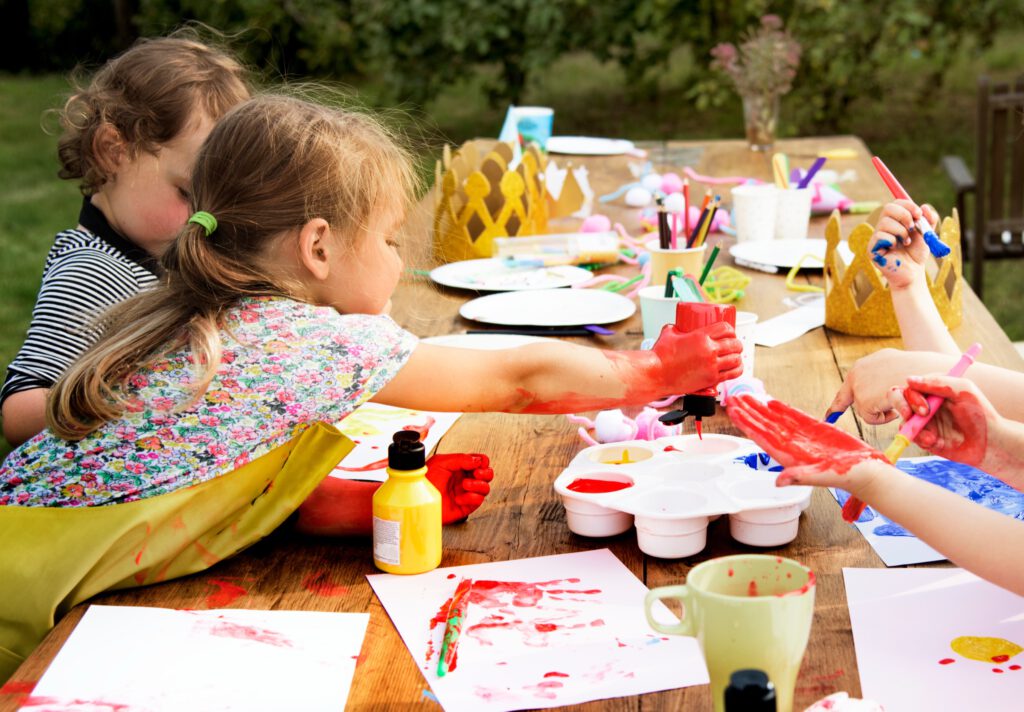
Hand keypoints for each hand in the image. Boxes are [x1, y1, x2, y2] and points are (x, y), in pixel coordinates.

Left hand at [426, 452, 493, 523]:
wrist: (416, 500)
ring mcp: (466, 493)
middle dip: (485, 473)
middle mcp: (464, 479)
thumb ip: (460, 458)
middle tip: (476, 473)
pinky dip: (472, 498)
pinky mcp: (466, 506)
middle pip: (487, 474)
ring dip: (478, 485)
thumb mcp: (440, 462)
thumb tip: (477, 460)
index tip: (477, 463)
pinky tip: (460, 497)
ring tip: (465, 485)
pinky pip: (478, 501)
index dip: (482, 461)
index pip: (480, 461)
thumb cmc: (424, 480)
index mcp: (460, 467)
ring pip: (485, 488)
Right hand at [652, 321, 742, 394]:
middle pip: (734, 344)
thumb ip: (676, 328)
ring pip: (736, 359)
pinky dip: (737, 370)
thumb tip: (678, 327)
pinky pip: (733, 374)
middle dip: (737, 343)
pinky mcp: (711, 380)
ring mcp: (712, 366)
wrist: (656, 375)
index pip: (725, 328)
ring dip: (738, 357)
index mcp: (701, 337)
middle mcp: (709, 351)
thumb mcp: (669, 333)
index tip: (730, 332)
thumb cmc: (660, 355)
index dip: (731, 329)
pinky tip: (736, 368)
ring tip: (735, 357)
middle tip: (733, 345)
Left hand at [729, 395, 888, 484]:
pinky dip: (782, 409)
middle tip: (732, 399)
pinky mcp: (816, 431)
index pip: (761, 437)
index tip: (733, 411)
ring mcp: (803, 438)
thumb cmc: (846, 478)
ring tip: (745, 397)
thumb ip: (799, 477)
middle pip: (763, 426)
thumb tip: (778, 481)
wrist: (866, 473)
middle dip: (747, 412)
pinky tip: (771, 402)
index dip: (746, 423)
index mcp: (789, 456)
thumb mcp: (821, 476)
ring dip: (760, 409)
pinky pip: (795, 417)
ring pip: (776, 420)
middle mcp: (792, 446)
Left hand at [827, 348, 916, 424]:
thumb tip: (877, 392)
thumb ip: (882, 378)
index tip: (828, 416)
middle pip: (854, 399)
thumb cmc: (921, 370)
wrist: (928, 371)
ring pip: (865, 410)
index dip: (839, 404)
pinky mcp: (863, 401)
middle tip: (871, 408)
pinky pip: (871, 418)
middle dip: (868, 406)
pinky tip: (897, 408)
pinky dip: (884, 417)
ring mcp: (858, 387)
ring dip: (882, 410)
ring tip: (899, 402)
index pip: (848, 386)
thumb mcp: (896, 367)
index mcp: (864, 365)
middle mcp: (856, 373)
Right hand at [869, 199, 938, 289]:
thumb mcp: (927, 233)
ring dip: (901, 232)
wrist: (913, 272)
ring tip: (906, 242)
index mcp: (895, 220)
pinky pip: (881, 236)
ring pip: (885, 223)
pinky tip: (896, 249)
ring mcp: (876, 237)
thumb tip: (925, 206)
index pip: (896, 203)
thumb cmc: (917, 253)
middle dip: (904, 215)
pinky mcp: (871, 248)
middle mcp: (883, 226)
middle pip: (888, 208)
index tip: (919, 214)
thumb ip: (928, 219)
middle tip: (913, 227)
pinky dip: (893, 241)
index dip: (908, 205)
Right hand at [888, 375, 1015, 476]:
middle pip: (898, 399)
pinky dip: (921, 440)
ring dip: (916, 430)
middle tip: (913, 417)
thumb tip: (908, 380)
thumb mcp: (963, 391)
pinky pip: (911, 437)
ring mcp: (924, 421)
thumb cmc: (981, 414)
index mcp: (934, 389)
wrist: (990, 444)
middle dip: (903, 408)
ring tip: (933, 438)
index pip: (911, 387)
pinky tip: (936, 443)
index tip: (925, 409)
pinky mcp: (924, 437)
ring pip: (903, 420)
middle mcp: (926, 403)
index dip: (913, 397)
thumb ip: (938, 383)